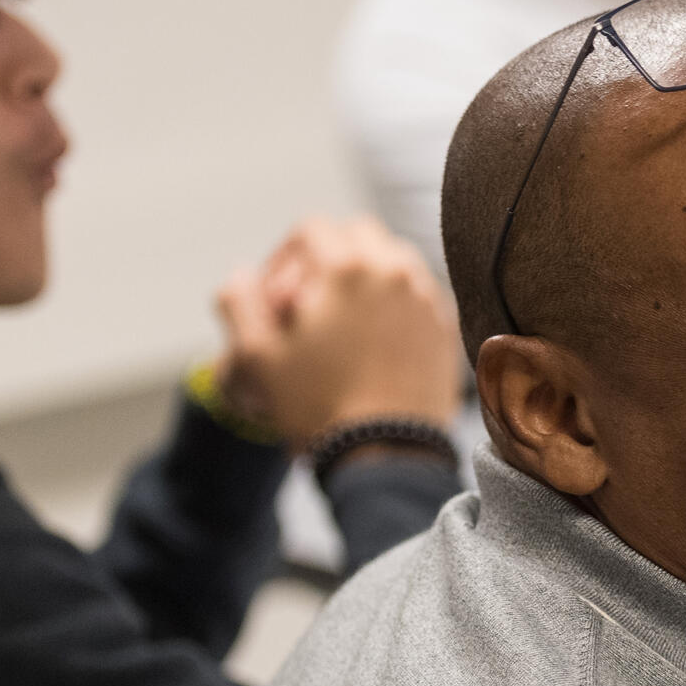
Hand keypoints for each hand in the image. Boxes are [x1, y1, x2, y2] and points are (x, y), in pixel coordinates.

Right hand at [214, 216, 459, 449]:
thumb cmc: (316, 406)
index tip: (276, 295)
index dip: (284, 256)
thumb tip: (241, 272)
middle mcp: (395, 271)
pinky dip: (394, 302)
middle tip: (309, 302)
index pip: (312, 230)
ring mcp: (427, 298)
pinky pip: (418, 293)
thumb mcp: (256, 356)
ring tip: (341, 322)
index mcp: (347, 268)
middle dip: (329, 257)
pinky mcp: (446, 327)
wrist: (385, 455)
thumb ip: (239, 303)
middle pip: (358, 235)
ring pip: (394, 260)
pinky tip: (373, 341)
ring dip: (364, 276)